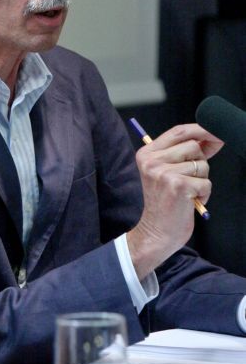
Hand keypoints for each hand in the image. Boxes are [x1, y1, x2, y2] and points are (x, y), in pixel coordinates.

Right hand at [126, 123, 222, 279]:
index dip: (200, 131)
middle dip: (200, 162)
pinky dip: (203, 194)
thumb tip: (209, 137)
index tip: (215, 134)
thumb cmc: (163, 203)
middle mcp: (153, 161)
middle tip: (190, 178)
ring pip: (201, 165)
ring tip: (187, 192)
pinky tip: (190, 201)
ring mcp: (164, 173)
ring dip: (201, 180)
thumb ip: (182, 153)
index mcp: (147, 154)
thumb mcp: (164, 172)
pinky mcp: (178, 186)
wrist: (155, 232)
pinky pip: (206, 183)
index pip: (178, 131)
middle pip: (193, 146)